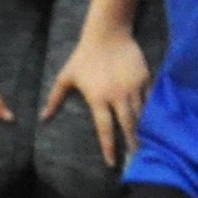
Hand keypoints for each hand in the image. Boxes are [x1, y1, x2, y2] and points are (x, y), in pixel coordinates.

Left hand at [45, 25, 151, 166]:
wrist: (108, 34)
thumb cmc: (84, 57)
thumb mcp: (65, 77)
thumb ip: (55, 98)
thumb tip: (43, 117)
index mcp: (98, 99)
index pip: (104, 129)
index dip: (108, 147)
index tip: (112, 163)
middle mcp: (117, 96)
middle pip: (128, 125)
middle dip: (132, 142)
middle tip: (136, 156)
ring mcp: (133, 87)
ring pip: (141, 113)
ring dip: (143, 128)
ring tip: (146, 141)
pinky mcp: (144, 78)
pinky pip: (149, 98)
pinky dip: (151, 110)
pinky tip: (154, 119)